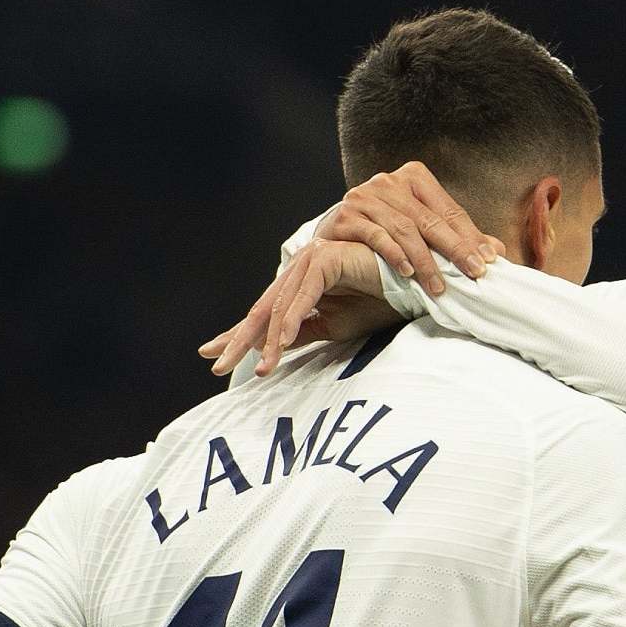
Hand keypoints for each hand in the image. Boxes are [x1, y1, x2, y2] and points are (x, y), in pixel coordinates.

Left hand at [199, 240, 396, 378]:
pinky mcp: (326, 258)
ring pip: (281, 306)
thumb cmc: (377, 304)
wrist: (411, 289)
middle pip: (263, 309)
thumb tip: (269, 350)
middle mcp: (299, 269)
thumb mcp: (332, 327)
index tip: (214, 357)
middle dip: (240, 340)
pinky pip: (304, 295)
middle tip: (218, 364)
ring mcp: (310, 260)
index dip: (238, 336)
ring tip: (261, 368)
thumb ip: (300, 333)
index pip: (263, 314)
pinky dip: (292, 320)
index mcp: (298, 285)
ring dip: (269, 340)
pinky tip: (280, 344)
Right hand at [318, 161, 497, 297]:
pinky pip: (375, 235)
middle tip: (474, 273)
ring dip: (425, 260)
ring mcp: (364, 196)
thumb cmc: (386, 235)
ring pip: (404, 229)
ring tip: (440, 285)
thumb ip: (457, 239)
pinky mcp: (346, 215)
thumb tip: (499, 252)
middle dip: (455, 249)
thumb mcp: (423, 233)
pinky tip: (408, 273)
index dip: (470, 236)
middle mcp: (388, 181)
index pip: (448, 210)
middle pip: (429, 219)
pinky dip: (394, 255)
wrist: (334, 238)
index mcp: (413, 177)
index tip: (489, 261)